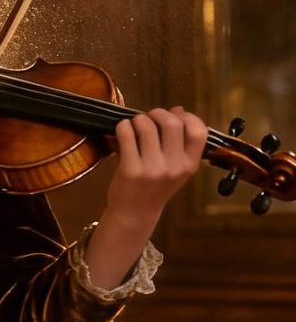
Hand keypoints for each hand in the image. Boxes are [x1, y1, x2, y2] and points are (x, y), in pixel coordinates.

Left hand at [105, 106, 209, 231]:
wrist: (135, 212)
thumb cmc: (154, 186)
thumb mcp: (175, 167)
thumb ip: (179, 140)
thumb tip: (178, 109)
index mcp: (190, 164)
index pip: (199, 131)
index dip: (187, 117)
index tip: (175, 115)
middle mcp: (174, 166)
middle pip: (172, 123)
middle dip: (158, 113)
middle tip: (149, 117)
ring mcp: (152, 169)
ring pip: (146, 126)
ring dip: (138, 119)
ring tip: (135, 125)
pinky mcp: (130, 170)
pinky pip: (126, 135)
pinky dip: (123, 126)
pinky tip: (124, 130)